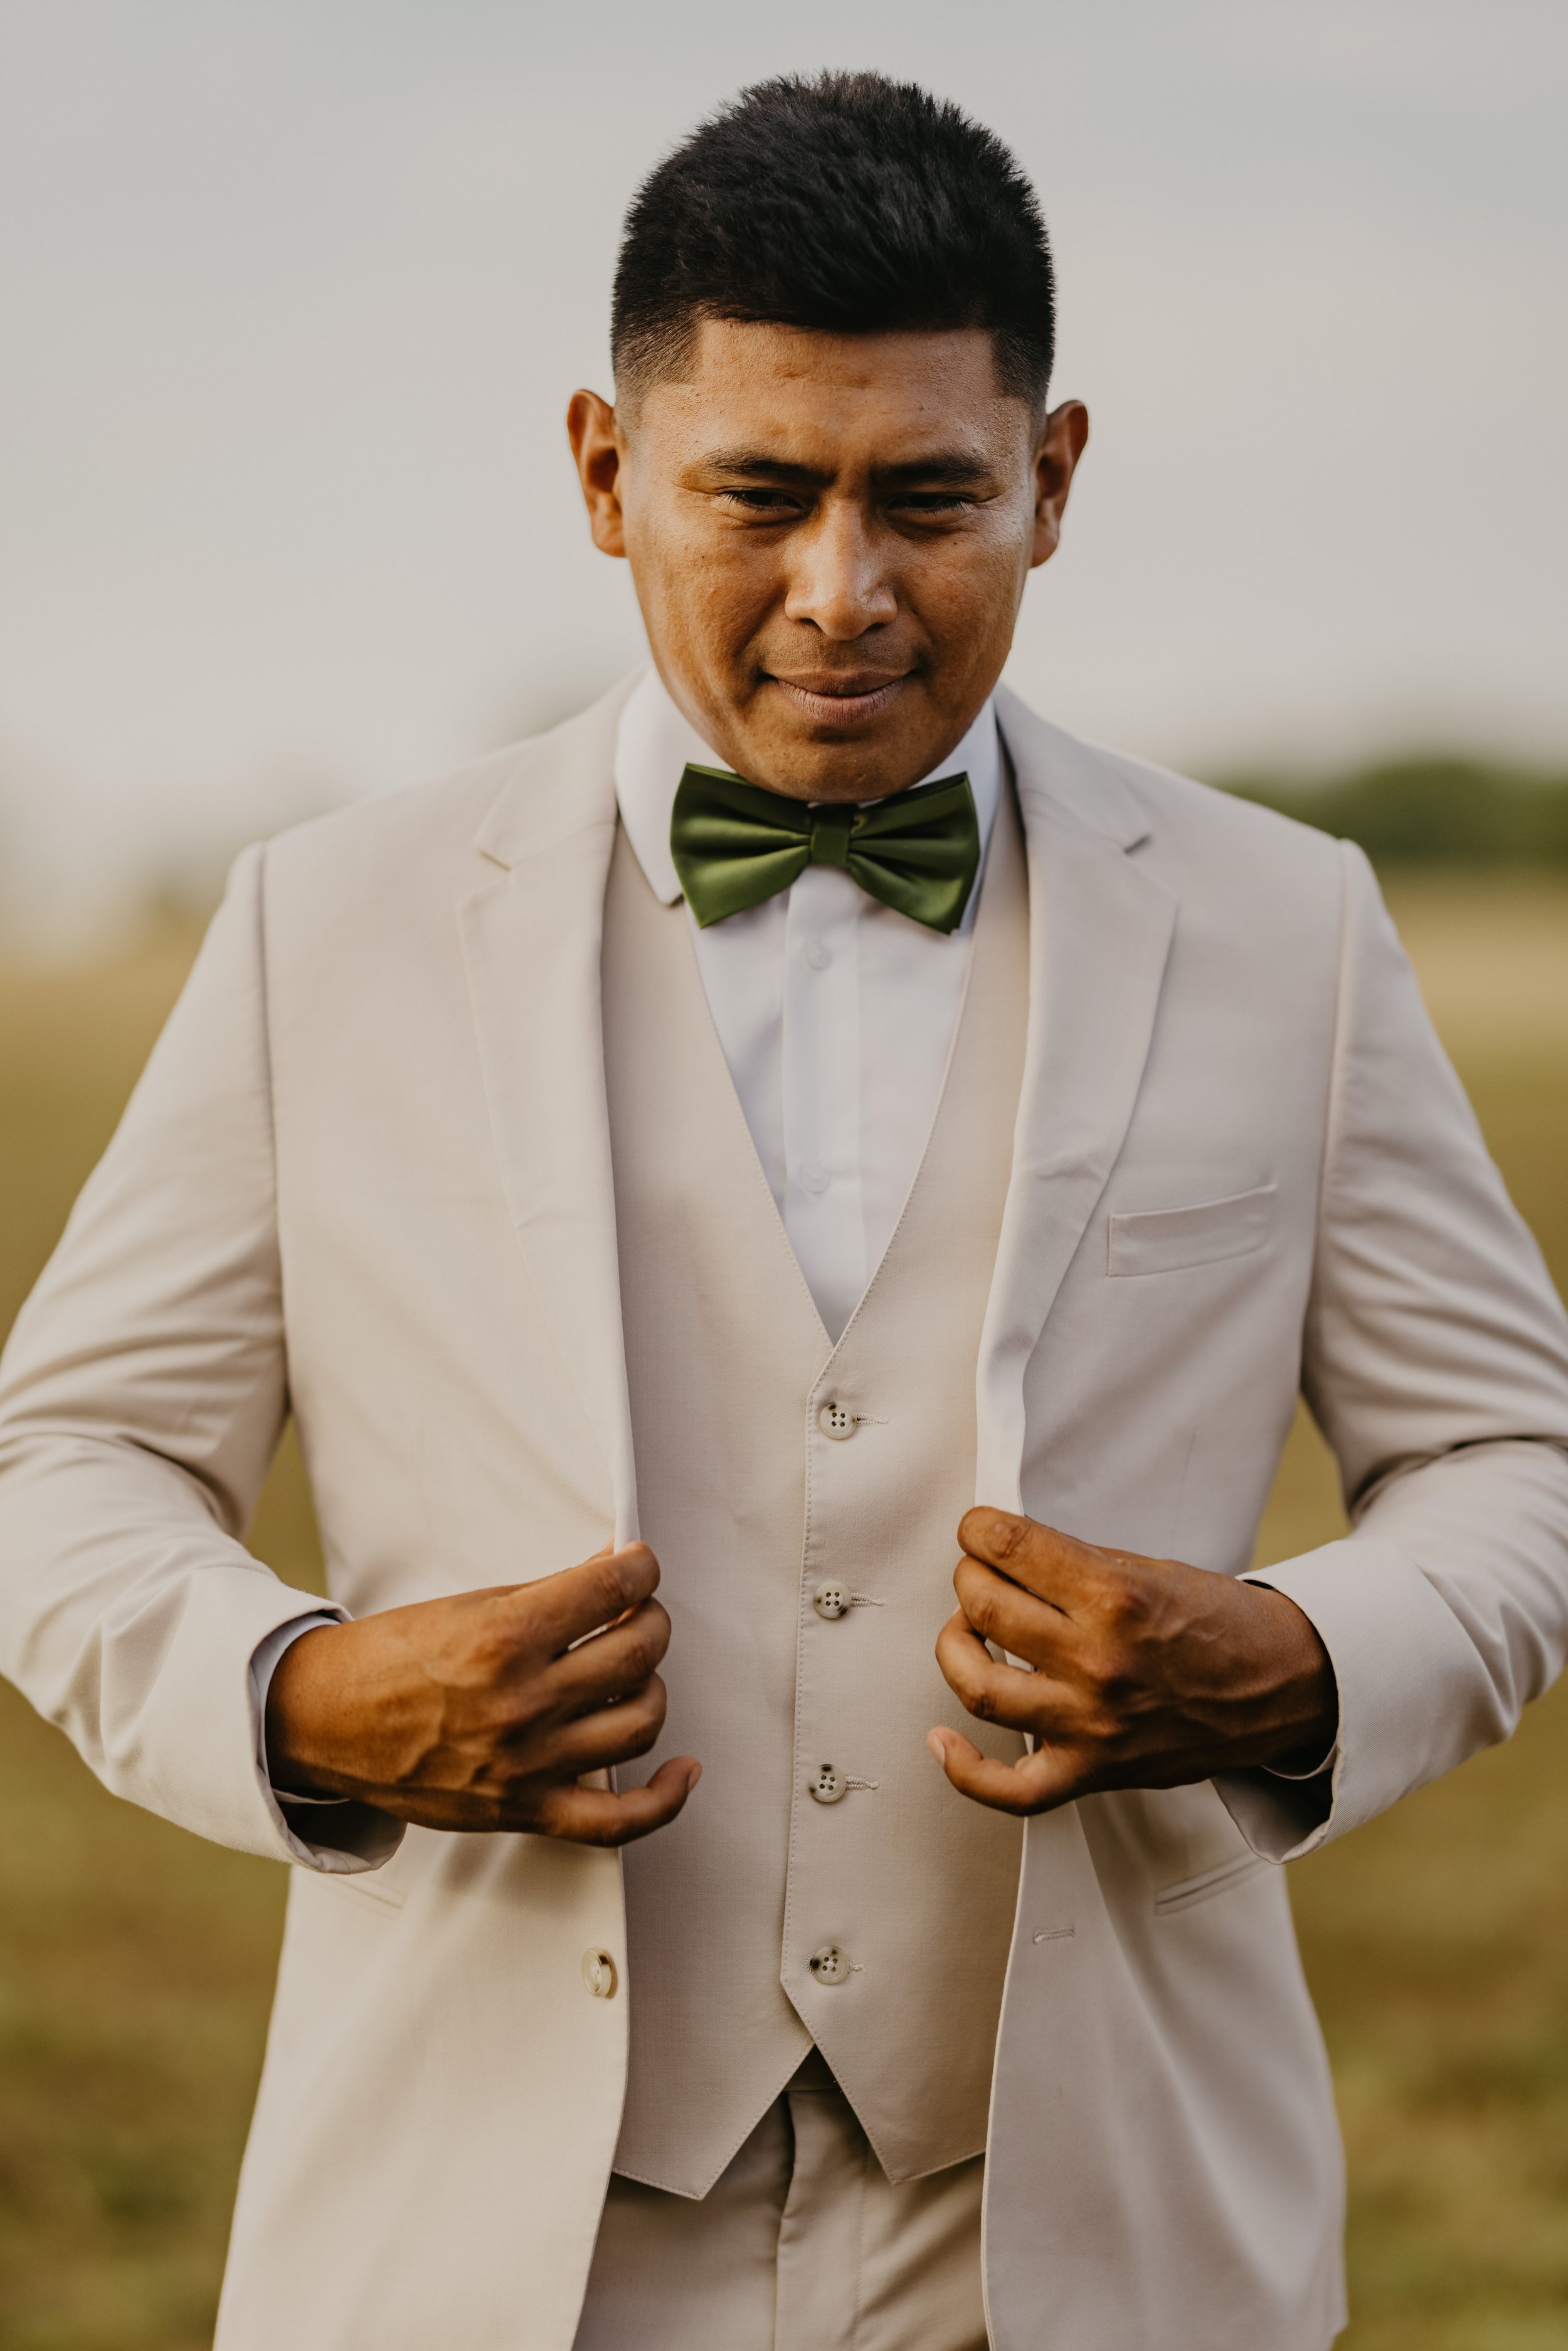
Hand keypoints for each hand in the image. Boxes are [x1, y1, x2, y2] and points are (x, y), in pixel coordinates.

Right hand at [265, 1543, 699, 1845]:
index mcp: (504, 1639)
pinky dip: (665, 1799)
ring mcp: (527, 1763)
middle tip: (632, 1611)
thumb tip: (617, 1568)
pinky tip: (685, 1769)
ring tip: (631, 1669)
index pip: (613, 1589)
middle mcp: (521, 1703)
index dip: (641, 1566)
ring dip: (651, 1683)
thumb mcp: (470, 1606)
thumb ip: (550, 1592)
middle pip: (638, 1652)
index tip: (639, 1563)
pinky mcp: (525, 1810)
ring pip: (642, 1721)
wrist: (324, 1723)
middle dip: (648, 1619)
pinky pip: (617, 1821)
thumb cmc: (392, 1658)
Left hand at [928, 1508, 1336, 1815]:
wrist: (1281, 1686)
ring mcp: (1092, 1724)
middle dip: (969, 1577)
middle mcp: (1098, 1662)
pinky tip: (941, 1739)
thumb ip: (1073, 1565)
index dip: (979, 1528)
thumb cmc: (1215, 1622)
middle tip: (981, 1572)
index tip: (979, 1529)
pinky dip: (964, 1770)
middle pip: (983, 1607)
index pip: (1008, 1547)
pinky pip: (1011, 1789)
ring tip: (967, 1630)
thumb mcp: (1148, 1570)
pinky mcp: (1093, 1772)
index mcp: (1114, 1598)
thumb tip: (1000, 1553)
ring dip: (956, 1646)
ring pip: (979, 1687)